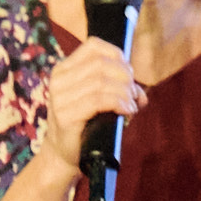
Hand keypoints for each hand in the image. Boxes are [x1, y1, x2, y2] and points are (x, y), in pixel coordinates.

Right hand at [30, 37, 146, 176]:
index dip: (117, 55)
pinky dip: (119, 103)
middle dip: (125, 77)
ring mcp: (59, 98)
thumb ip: (118, 89)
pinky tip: (127, 111)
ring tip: (131, 105)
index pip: (94, 46)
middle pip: (101, 64)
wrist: (63, 155)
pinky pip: (99, 100)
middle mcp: (59, 80)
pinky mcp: (65, 115)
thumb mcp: (99, 101)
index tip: (129, 74)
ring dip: (124, 92)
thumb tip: (141, 93)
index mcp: (64, 69)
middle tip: (134, 94)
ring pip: (102, 81)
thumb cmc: (85, 125)